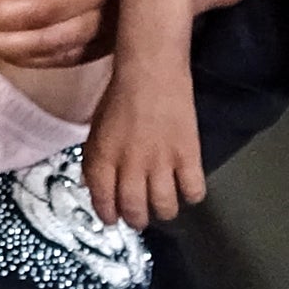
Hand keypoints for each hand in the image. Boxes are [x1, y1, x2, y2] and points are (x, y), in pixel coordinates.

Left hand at [82, 66, 206, 227]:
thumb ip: (95, 159)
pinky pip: (193, 192)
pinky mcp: (188, 155)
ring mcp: (161, 163)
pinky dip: (191, 194)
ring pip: (165, 208)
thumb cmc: (120, 94)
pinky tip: (186, 185)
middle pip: (135, 212)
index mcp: (103, 158)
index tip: (113, 218)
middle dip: (136, 219)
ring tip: (163, 204)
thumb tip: (95, 187)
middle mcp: (131, 166)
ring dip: (163, 210)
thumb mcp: (96, 128)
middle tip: (140, 215)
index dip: (108, 216)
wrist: (151, 69)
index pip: (103, 203)